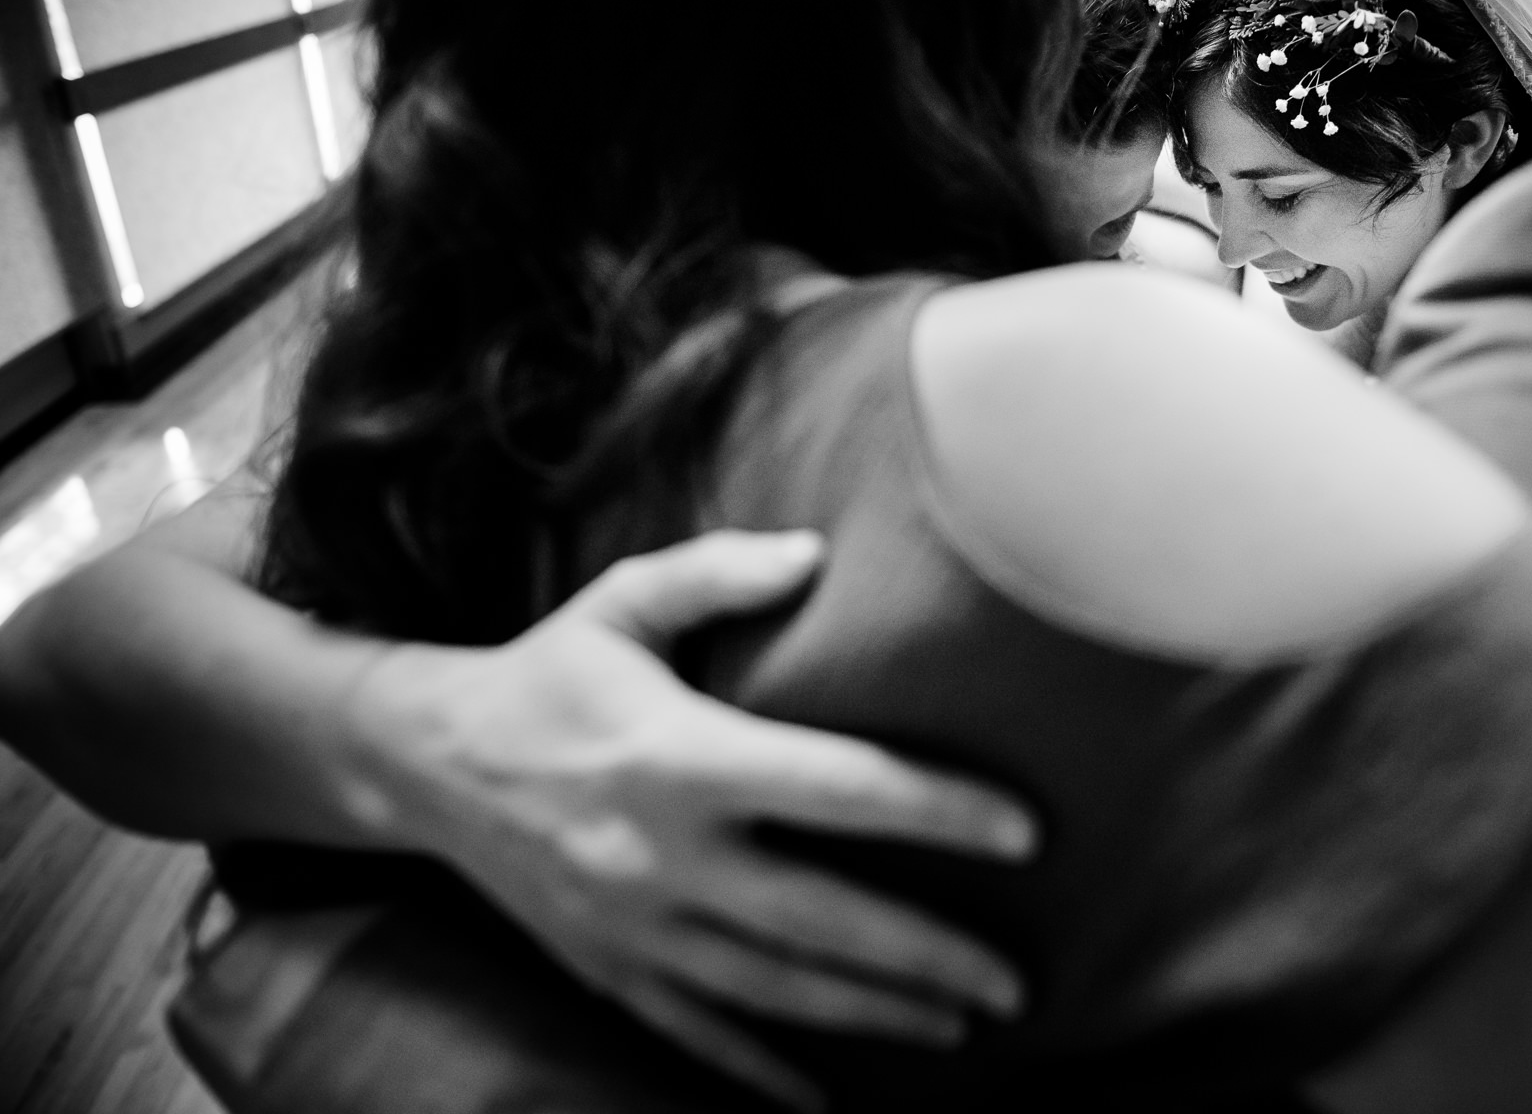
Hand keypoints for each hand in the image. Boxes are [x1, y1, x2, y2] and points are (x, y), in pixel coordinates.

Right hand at [345, 530, 1036, 1111]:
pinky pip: (697, 1036)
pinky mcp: (607, 970)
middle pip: (822, 919)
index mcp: (680, 756)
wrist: (423, 765)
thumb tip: (819, 553)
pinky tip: (828, 1103)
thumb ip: (718, 572)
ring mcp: (633, 927)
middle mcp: (661, 855)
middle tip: (1016, 984)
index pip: (839, 786)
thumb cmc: (547, 672)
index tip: (1028, 832)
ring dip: (874, 1015)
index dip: (941, 810)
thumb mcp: (622, 602)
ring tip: (960, 1029)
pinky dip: (763, 1073)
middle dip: (927, 956)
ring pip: (775, 990)